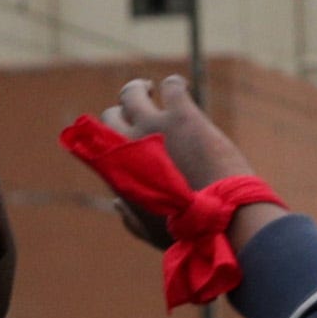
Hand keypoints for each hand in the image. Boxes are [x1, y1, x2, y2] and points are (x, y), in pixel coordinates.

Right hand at [98, 75, 281, 251]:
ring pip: (133, 92)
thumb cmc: (189, 232)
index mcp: (116, 172)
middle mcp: (126, 145)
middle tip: (140, 108)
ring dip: (141, 89)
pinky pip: (171, 86)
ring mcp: (152, 126)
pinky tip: (180, 88)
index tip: (121, 135)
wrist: (222, 220)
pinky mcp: (180, 115)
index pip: (94, 143)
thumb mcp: (151, 231)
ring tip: (153, 89)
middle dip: (124, 111)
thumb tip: (116, 204)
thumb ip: (131, 218)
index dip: (107, 137)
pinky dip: (173, 85)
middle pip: (111, 115)